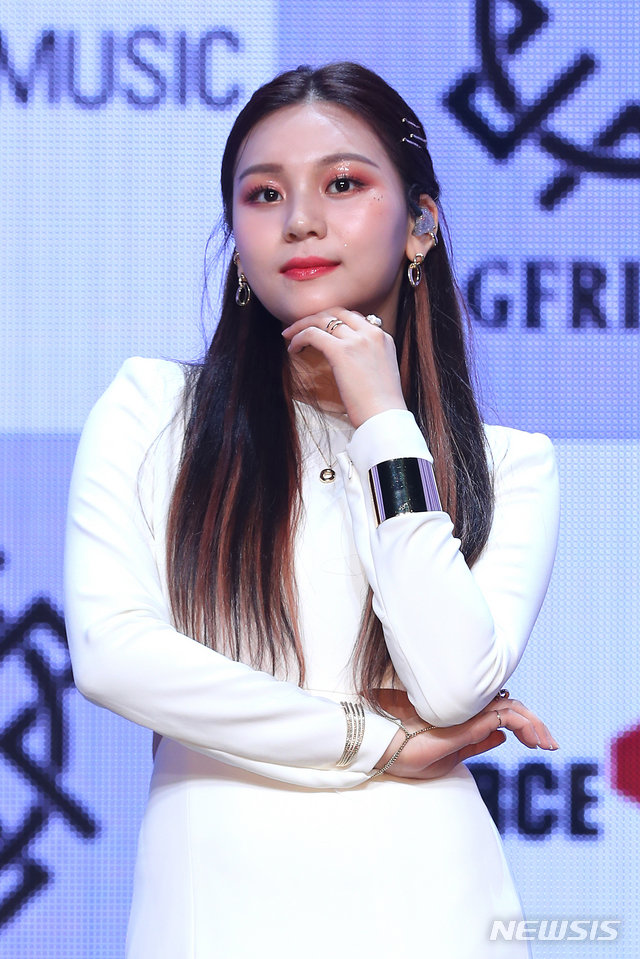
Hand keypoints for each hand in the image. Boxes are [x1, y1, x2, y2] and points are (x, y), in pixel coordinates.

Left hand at [281, 308, 406, 427]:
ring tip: (290, 335)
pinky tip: (293, 349)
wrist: (385, 417)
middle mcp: (371, 333)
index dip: (333, 321)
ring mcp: (357, 340)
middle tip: (300, 327)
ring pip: (322, 320)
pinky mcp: (342, 351)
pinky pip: (313, 334)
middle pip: (337, 312)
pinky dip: (299, 338)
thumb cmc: (381, 405)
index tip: (321, 330)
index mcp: (383, 338)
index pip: (354, 318)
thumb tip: (351, 360)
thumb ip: (369, 358)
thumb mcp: (382, 372)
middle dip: (316, 317)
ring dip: (302, 325)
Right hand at [374, 695, 558, 780]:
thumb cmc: (412, 754)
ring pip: (512, 709)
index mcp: (466, 719)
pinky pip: (504, 717)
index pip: (502, 713)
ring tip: (547, 744)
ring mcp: (468, 713)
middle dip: (536, 725)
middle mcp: (469, 711)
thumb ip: (478, 744)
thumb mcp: (454, 755)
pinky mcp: (467, 720)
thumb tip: (504, 737)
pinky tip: (533, 740)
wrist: (388, 752)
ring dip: (534, 725)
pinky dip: (524, 724)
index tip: (540, 744)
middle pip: (511, 708)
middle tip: (551, 744)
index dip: (525, 725)